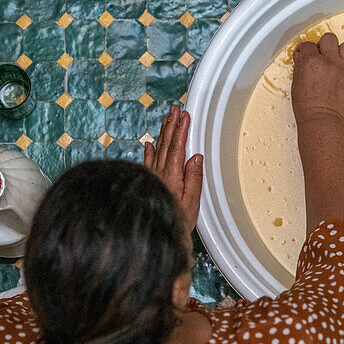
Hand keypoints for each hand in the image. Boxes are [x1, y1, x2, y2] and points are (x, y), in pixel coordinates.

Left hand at [144, 104, 202, 229]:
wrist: (154, 234)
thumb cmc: (176, 221)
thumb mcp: (191, 203)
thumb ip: (193, 178)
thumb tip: (196, 157)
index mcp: (171, 176)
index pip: (178, 147)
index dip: (181, 130)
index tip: (185, 116)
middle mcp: (159, 173)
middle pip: (166, 143)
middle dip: (171, 124)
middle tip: (175, 109)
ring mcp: (152, 176)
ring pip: (157, 149)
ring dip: (163, 132)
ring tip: (166, 118)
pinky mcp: (147, 181)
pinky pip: (148, 161)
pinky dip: (149, 151)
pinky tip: (149, 144)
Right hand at [291, 33, 343, 127]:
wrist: (322, 119)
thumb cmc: (307, 106)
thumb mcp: (296, 82)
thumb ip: (300, 65)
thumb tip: (302, 57)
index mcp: (311, 61)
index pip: (308, 44)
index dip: (306, 49)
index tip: (306, 53)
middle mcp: (329, 61)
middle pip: (329, 38)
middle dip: (324, 45)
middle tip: (322, 54)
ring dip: (339, 52)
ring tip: (335, 61)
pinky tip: (342, 72)